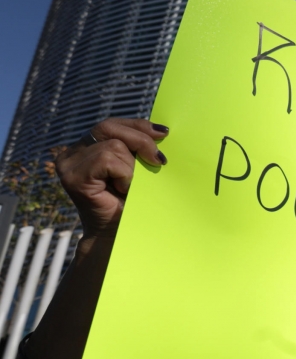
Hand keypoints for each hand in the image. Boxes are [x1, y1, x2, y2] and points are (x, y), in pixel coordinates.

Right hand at [55, 118, 168, 239]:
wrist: (119, 234)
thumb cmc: (130, 202)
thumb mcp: (136, 168)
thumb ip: (138, 148)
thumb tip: (161, 130)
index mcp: (86, 147)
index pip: (111, 125)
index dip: (138, 126)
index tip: (163, 134)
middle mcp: (72, 153)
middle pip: (108, 127)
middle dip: (140, 140)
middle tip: (159, 160)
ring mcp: (69, 164)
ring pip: (112, 145)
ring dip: (131, 167)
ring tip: (130, 186)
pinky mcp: (73, 177)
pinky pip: (108, 160)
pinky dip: (124, 174)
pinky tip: (123, 189)